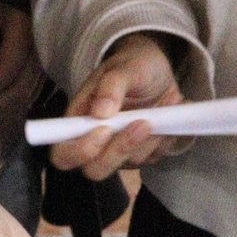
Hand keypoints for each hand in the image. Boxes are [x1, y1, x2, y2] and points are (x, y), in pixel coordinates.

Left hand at [0, 3, 44, 133]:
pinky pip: (26, 103)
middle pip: (16, 92)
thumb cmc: (3, 9)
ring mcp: (42, 72)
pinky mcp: (39, 81)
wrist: (26, 10)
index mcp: (24, 39)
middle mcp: (38, 59)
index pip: (7, 69)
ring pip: (22, 102)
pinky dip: (6, 117)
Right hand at [49, 32, 188, 180]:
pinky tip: (172, 109)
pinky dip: (167, 134)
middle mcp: (96, 144)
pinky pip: (156, 155)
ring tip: (167, 100)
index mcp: (78, 122)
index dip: (80, 151)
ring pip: (132, 162)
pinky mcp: (144, 153)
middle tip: (142, 123)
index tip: (104, 130)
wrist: (157, 71)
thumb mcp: (123, 67)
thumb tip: (100, 112)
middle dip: (120, 150)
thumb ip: (111, 85)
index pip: (64, 154)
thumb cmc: (132, 66)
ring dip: (152, 136)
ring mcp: (120, 151)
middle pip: (96, 170)